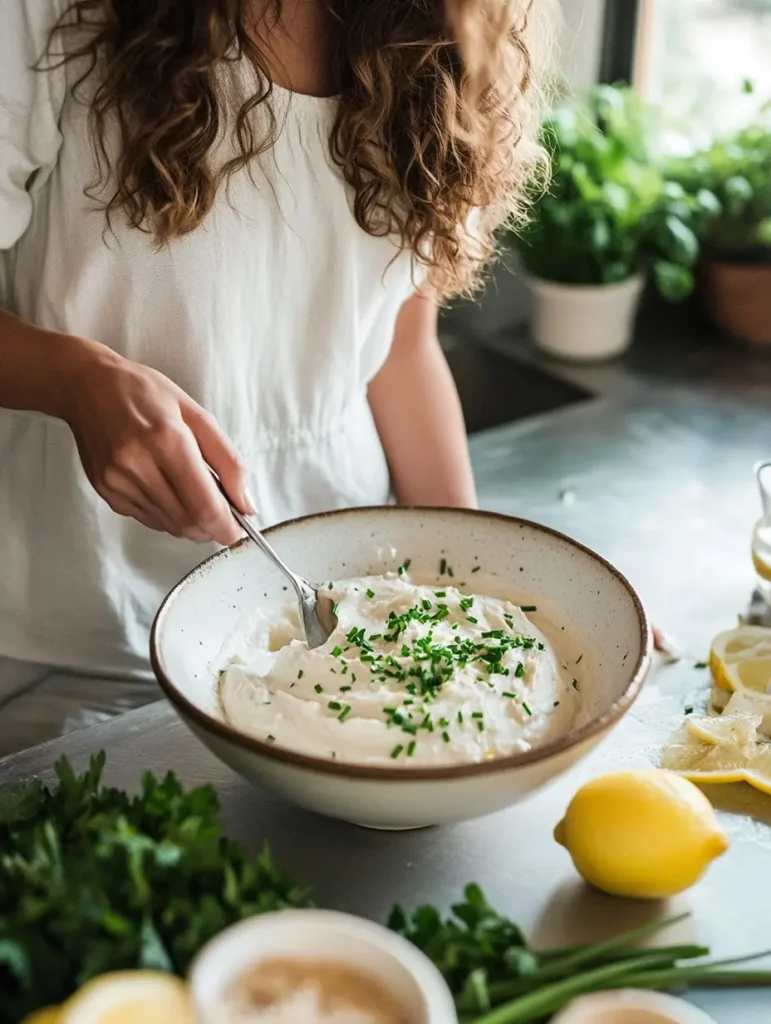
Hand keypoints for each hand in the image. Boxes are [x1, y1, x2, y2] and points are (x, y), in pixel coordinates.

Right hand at [61, 343, 251, 543]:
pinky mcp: (107, 492)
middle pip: (187, 522)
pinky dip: (168, 516)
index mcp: (167, 440)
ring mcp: (118, 482)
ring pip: (169, 525)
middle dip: (211, 527)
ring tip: (194, 496)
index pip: (204, 506)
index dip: (226, 527)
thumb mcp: (197, 415)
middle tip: (222, 514)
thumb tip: (245, 503)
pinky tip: (169, 492)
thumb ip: (227, 461)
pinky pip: (148, 520)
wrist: (87, 387)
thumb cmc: (145, 393)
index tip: (237, 530)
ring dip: (191, 522)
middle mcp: (138, 465)